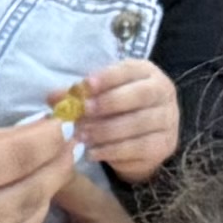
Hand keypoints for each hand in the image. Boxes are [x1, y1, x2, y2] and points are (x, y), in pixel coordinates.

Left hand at [69, 57, 180, 184]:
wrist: (138, 141)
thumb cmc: (114, 110)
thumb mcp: (97, 97)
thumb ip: (78, 95)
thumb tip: (53, 98)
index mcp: (146, 73)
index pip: (129, 70)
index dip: (107, 77)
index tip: (85, 85)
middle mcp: (163, 93)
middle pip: (140, 95)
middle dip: (109, 103)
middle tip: (83, 112)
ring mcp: (169, 119)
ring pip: (139, 123)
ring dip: (107, 130)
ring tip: (82, 136)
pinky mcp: (165, 144)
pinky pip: (140, 147)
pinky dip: (113, 151)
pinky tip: (93, 152)